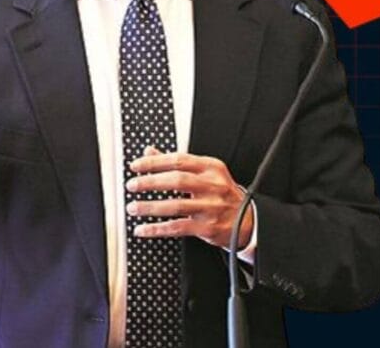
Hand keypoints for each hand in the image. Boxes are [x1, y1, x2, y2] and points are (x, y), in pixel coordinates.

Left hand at [126, 146, 253, 250]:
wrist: (247, 220)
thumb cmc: (222, 194)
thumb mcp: (206, 173)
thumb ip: (178, 162)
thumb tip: (150, 151)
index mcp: (211, 168)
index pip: (179, 160)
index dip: (155, 162)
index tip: (136, 165)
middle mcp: (213, 185)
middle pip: (177, 180)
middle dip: (150, 182)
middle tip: (132, 185)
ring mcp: (211, 207)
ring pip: (176, 205)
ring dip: (150, 207)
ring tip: (133, 207)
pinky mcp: (208, 227)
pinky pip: (178, 227)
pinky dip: (157, 229)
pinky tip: (143, 229)